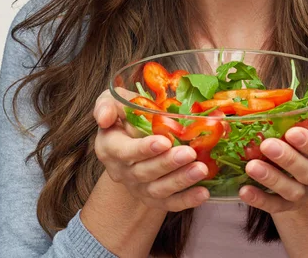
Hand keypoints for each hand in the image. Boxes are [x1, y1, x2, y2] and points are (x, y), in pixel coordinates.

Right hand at [92, 88, 210, 210]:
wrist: (133, 138)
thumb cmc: (125, 115)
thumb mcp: (114, 102)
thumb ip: (107, 105)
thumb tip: (104, 117)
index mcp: (111, 148)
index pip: (124, 152)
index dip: (144, 149)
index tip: (164, 141)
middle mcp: (122, 172)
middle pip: (144, 172)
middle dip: (168, 164)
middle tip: (189, 153)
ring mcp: (138, 187)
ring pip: (158, 190)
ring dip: (180, 181)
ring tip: (201, 169)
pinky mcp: (154, 198)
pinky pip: (169, 204)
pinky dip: (186, 200)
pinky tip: (203, 193)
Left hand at [238, 97, 307, 212]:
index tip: (292, 132)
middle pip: (307, 173)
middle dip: (287, 159)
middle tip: (267, 145)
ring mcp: (306, 193)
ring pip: (290, 191)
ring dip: (271, 179)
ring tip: (251, 166)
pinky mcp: (288, 204)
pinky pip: (275, 206)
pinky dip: (260, 200)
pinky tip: (244, 190)